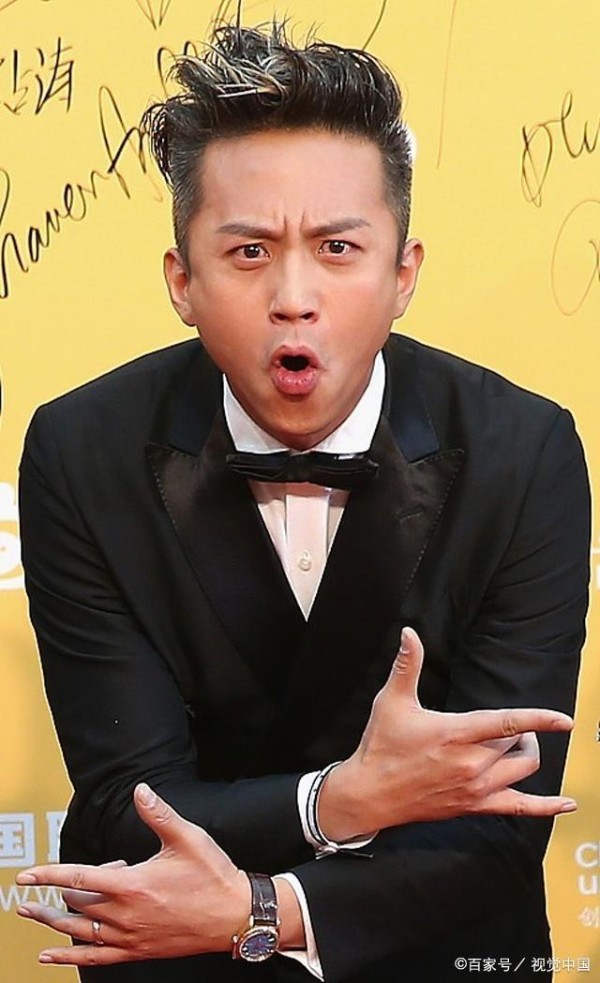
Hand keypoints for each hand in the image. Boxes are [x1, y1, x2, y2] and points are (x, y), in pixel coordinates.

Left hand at [15, 783, 250, 965]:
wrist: (233, 916)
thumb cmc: (213, 877)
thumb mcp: (187, 839)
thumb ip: (159, 814)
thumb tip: (141, 791)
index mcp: (133, 885)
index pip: (79, 878)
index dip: (49, 875)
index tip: (26, 875)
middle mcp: (126, 915)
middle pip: (78, 903)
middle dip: (59, 890)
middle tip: (51, 883)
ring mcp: (130, 937)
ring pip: (79, 932)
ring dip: (51, 923)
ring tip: (31, 914)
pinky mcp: (138, 951)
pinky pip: (94, 959)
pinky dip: (68, 958)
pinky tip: (51, 956)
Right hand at [319, 627, 575, 839]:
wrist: (370, 794)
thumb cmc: (381, 745)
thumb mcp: (392, 701)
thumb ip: (407, 665)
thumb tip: (409, 632)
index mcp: (455, 733)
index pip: (508, 724)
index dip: (540, 719)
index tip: (565, 720)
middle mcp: (471, 763)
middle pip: (517, 743)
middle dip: (521, 731)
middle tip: (507, 726)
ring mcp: (475, 788)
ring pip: (523, 769)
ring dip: (527, 754)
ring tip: (516, 744)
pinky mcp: (473, 807)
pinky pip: (520, 808)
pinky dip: (546, 807)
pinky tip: (567, 804)